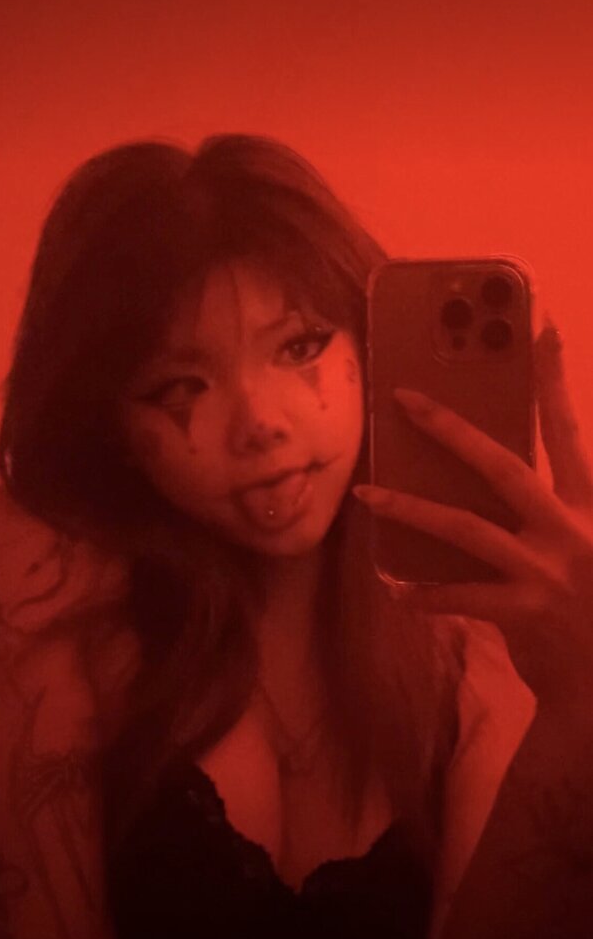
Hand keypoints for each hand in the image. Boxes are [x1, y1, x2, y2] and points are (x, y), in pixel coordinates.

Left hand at [353, 319, 592, 713]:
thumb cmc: (584, 599)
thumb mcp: (580, 539)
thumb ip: (543, 505)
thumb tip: (477, 464)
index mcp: (588, 503)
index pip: (566, 430)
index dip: (553, 379)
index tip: (541, 326)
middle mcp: (572, 529)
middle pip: (504, 466)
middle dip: (451, 429)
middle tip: (405, 397)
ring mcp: (548, 571)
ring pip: (466, 528)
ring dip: (411, 509)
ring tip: (368, 496)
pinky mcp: (526, 613)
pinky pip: (460, 595)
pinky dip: (425, 593)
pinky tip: (396, 588)